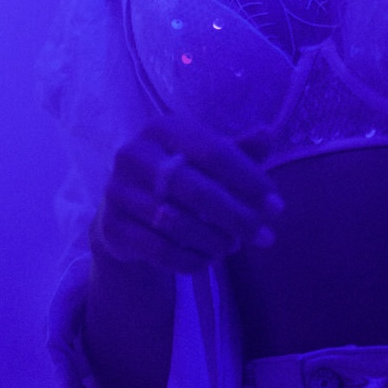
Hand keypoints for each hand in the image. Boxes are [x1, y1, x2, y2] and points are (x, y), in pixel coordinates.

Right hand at [92, 113, 283, 275]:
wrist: (127, 210)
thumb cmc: (179, 176)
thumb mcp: (207, 160)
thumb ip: (238, 151)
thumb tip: (268, 134)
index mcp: (163, 128)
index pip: (214, 152)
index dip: (249, 179)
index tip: (276, 207)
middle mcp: (135, 154)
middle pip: (195, 190)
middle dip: (237, 217)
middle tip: (265, 237)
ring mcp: (117, 191)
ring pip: (176, 223)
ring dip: (214, 240)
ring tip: (233, 246)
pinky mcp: (111, 227)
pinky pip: (158, 250)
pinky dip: (190, 259)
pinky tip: (207, 259)